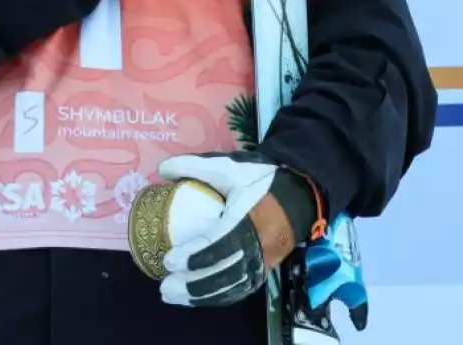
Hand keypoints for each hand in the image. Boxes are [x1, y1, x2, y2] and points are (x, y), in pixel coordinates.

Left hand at [155, 151, 324, 307]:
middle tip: (165, 287)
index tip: (168, 260)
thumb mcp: (229, 166)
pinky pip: (240, 289)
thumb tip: (161, 169)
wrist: (300, 193)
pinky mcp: (265, 270)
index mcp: (248, 221)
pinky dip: (218, 296)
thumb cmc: (261, 180)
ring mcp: (264, 262)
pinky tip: (197, 297)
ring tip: (173, 296)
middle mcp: (258, 247)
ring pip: (232, 287)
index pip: (219, 245)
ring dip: (202, 296)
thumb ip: (194, 165)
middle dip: (192, 285)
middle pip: (224, 274)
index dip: (193, 257)